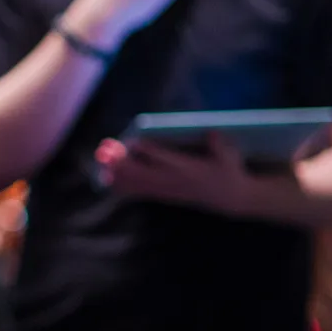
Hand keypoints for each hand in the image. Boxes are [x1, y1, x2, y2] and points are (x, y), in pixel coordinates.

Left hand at [93, 133, 251, 212]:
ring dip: (118, 171)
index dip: (150, 151)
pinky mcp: (165, 195)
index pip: (166, 160)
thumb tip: (212, 132)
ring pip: (138, 182)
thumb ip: (219, 145)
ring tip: (101, 158)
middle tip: (105, 148)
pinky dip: (123, 185)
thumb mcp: (230, 157)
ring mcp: (168, 190)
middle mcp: (174, 181)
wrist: (230, 198)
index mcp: (190, 169)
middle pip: (144, 172)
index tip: (134, 141)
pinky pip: (140, 192)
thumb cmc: (229, 171)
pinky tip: (107, 178)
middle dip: (123, 160)